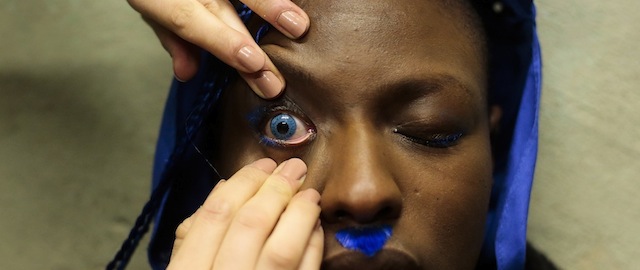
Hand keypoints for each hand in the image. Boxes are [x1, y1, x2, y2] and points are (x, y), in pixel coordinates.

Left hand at [128, 0, 309, 97]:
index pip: (189, 23)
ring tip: (299, 24)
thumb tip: (187, 74)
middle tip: (284, 59)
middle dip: (253, 36)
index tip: (253, 62)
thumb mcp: (154, 12)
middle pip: (221, 9)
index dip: (223, 43)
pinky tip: (294, 3)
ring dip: (270, 5)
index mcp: (158, 0)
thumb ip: (174, 40)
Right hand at [168, 158, 323, 269]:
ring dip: (299, 213)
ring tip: (308, 194)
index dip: (243, 183)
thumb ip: (196, 240)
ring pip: (282, 247)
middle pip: (250, 224)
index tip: (263, 165)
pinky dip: (311, 245)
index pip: (215, 215)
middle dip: (276, 189)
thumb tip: (225, 191)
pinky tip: (313, 227)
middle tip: (294, 168)